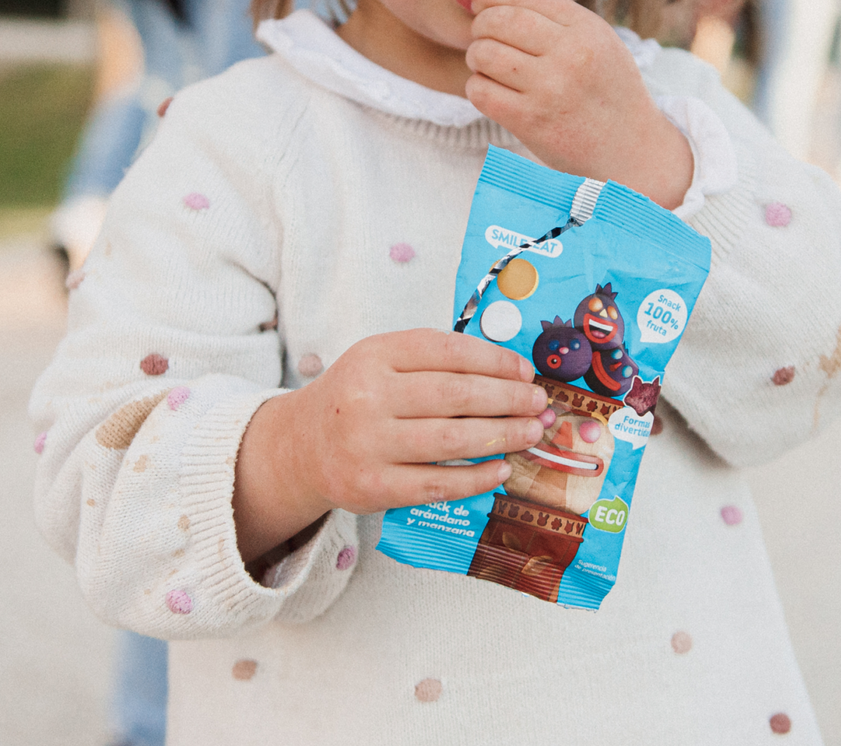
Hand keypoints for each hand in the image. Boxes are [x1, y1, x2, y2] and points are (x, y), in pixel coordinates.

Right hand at [233, 330, 545, 560]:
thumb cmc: (357, 397)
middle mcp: (368, 397)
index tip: (524, 371)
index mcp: (374, 355)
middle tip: (538, 403)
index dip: (494, 360)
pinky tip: (501, 468)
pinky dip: (475, 478)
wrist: (302, 446)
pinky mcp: (372, 488)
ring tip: (531, 433)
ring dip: (501, 437)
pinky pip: (437, 484)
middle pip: (455, 395)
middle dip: (508, 399)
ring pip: (451, 440)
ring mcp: (368, 445)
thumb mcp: (382, 360)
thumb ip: (434, 360)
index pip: (447, 351)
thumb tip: (510, 372)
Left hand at [465, 0, 693, 208]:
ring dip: (476, 57)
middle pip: (499, 20)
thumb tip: (498, 0)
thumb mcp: (601, 45)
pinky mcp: (530, 121)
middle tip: (481, 35)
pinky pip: (480, 91)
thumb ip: (560, 21)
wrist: (631, 152)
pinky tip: (491, 90)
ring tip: (486, 65)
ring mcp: (549, 89)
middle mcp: (570, 55)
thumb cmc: (609, 95)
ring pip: (484, 54)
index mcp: (588, 30)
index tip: (482, 3)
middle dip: (481, 24)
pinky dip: (477, 87)